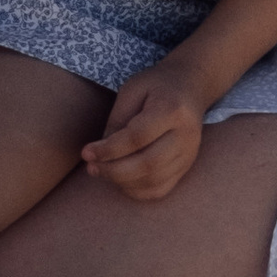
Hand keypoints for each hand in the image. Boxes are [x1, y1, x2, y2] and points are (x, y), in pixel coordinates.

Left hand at [82, 69, 205, 201]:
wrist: (190, 88)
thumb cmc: (156, 86)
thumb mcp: (132, 90)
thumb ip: (118, 120)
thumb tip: (102, 152)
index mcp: (172, 110)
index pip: (137, 137)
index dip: (109, 149)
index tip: (86, 152)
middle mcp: (186, 136)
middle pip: (148, 164)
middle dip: (114, 170)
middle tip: (91, 167)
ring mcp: (189, 155)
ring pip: (154, 181)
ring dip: (122, 182)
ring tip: (101, 172)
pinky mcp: (186, 167)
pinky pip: (160, 189)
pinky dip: (137, 190)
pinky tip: (120, 181)